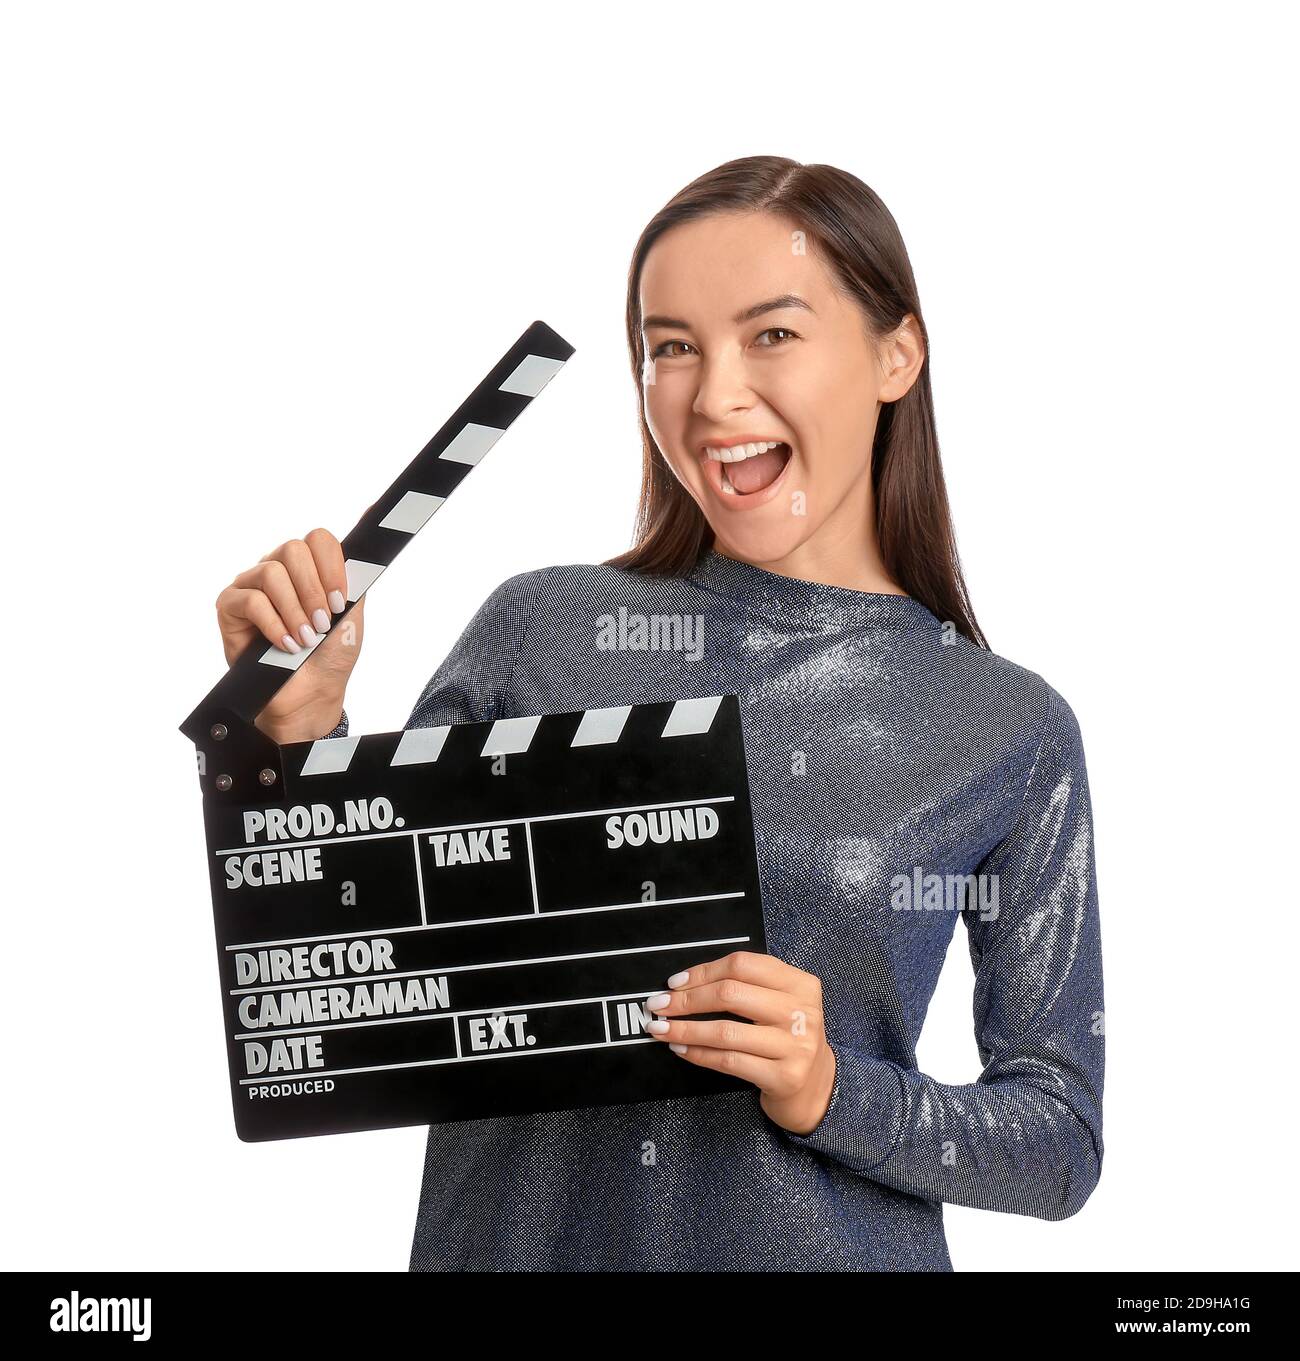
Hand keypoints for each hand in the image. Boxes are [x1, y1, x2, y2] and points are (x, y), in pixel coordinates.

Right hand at [214, 528, 364, 742]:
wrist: (311, 694)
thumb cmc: (331, 654)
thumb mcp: (352, 612)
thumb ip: (355, 576)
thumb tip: (367, 529)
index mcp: (309, 567)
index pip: (318, 539)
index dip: (332, 567)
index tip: (341, 601)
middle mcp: (278, 569)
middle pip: (293, 549)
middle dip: (313, 590)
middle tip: (323, 624)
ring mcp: (252, 585)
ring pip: (271, 573)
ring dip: (294, 610)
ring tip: (305, 639)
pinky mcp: (230, 607)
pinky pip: (250, 600)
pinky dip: (273, 624)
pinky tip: (285, 644)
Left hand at [644, 950, 836, 1135]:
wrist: (817, 1087)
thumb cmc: (787, 1038)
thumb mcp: (780, 1003)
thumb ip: (747, 986)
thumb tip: (684, 984)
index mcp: (800, 983)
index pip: (742, 965)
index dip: (702, 972)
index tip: (674, 983)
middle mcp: (801, 1011)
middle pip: (730, 993)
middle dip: (686, 1000)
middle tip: (659, 1005)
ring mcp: (795, 1045)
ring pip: (725, 1031)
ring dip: (685, 1029)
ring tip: (661, 1029)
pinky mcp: (784, 1076)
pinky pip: (729, 1061)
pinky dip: (699, 1054)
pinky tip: (682, 1049)